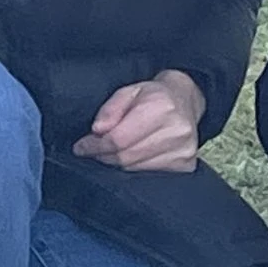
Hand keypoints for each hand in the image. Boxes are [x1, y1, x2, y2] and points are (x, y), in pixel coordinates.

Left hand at [73, 69, 204, 173]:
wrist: (185, 101)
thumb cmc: (153, 96)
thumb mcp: (128, 92)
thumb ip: (110, 109)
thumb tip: (97, 131)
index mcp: (162, 107)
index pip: (119, 138)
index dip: (95, 146)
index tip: (81, 147)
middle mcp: (177, 130)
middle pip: (126, 156)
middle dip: (104, 155)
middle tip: (92, 150)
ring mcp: (184, 150)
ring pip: (135, 167)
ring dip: (117, 162)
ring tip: (112, 151)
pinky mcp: (186, 164)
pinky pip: (149, 174)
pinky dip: (134, 167)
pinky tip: (132, 156)